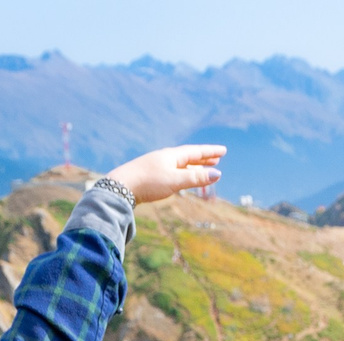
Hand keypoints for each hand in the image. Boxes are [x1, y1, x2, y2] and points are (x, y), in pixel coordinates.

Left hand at [102, 145, 227, 204]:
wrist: (120, 187)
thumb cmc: (149, 182)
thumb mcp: (175, 180)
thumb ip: (196, 177)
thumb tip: (217, 174)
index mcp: (172, 156)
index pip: (196, 152)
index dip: (210, 152)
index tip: (223, 150)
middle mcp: (165, 158)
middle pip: (188, 156)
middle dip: (203, 158)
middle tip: (216, 158)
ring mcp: (157, 166)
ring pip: (180, 164)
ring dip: (194, 166)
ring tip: (203, 168)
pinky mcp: (150, 175)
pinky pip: (173, 171)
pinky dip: (183, 172)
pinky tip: (180, 177)